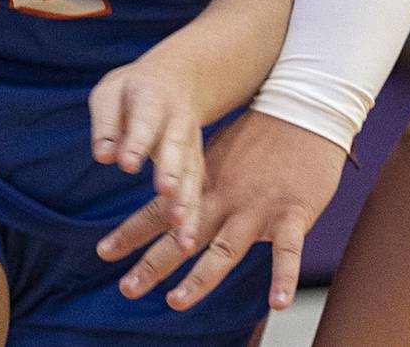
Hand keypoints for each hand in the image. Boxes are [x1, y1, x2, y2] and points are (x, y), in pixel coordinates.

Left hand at [89, 49, 208, 247]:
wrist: (176, 78)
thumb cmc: (132, 90)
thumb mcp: (112, 92)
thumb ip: (107, 122)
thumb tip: (103, 156)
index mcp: (152, 99)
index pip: (145, 120)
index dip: (137, 141)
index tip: (127, 164)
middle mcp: (177, 122)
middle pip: (175, 147)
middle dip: (171, 169)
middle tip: (166, 191)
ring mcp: (191, 143)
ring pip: (192, 173)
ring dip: (187, 201)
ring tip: (181, 234)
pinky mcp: (196, 163)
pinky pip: (198, 189)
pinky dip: (194, 216)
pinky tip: (185, 243)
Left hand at [97, 109, 348, 312]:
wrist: (305, 107)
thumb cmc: (265, 131)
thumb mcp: (222, 152)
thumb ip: (201, 179)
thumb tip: (176, 197)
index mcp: (207, 182)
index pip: (162, 211)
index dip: (132, 232)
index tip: (103, 252)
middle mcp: (226, 198)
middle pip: (183, 236)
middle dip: (153, 263)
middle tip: (126, 288)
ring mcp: (258, 208)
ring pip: (224, 249)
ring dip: (200, 278)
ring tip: (176, 301)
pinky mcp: (293, 212)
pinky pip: (288, 251)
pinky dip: (283, 277)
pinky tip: (277, 303)